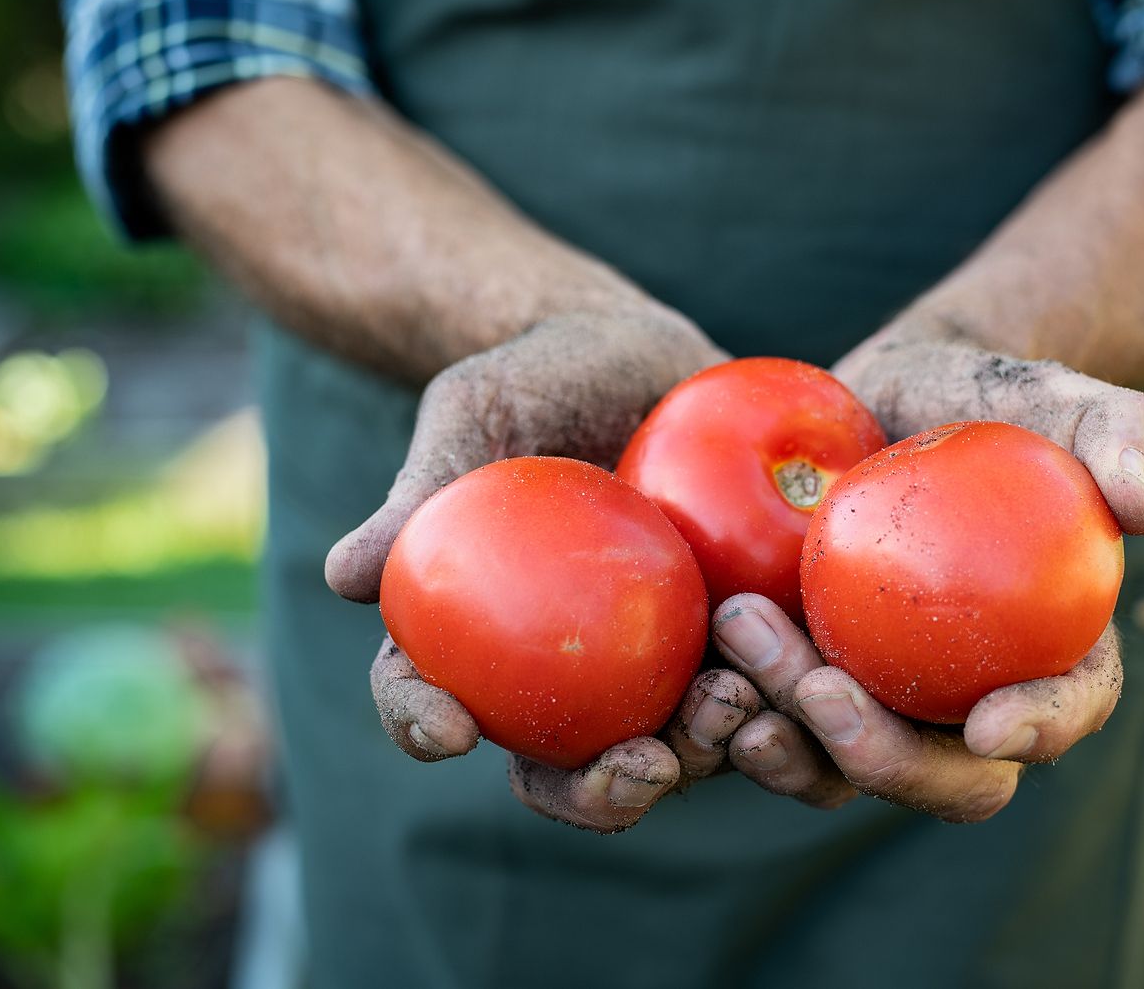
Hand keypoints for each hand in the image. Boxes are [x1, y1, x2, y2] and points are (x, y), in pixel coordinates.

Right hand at [325, 306, 752, 831]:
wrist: (642, 349)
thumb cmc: (538, 376)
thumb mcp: (474, 410)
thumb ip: (424, 487)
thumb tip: (344, 574)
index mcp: (476, 637)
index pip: (428, 697)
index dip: (422, 726)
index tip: (448, 728)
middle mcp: (560, 673)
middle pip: (563, 770)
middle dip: (599, 794)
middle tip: (640, 763)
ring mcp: (650, 665)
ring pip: (670, 748)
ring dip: (702, 753)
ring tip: (731, 702)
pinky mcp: (732, 638)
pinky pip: (755, 687)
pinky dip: (775, 697)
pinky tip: (799, 673)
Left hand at [707, 339, 1143, 820]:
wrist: (878, 401)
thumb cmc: (982, 402)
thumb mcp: (1054, 395)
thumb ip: (1118, 434)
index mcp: (1050, 655)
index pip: (1066, 710)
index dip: (1039, 732)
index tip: (990, 723)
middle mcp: (963, 704)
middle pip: (945, 778)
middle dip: (886, 759)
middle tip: (822, 692)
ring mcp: (876, 705)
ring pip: (841, 770)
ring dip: (790, 740)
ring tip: (739, 662)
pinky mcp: (797, 689)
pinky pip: (768, 728)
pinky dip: (732, 720)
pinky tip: (701, 674)